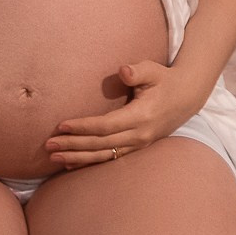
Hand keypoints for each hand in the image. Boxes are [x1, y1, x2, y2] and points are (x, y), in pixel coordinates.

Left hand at [44, 60, 199, 169]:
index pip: (106, 125)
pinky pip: (110, 158)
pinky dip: (90, 162)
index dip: (83, 127)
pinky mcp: (137, 148)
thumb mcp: (153, 70)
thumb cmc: (165, 80)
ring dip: (78, 157)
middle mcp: (139, 135)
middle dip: (73, 145)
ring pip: (104, 156)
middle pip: (100, 144)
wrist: (186, 98)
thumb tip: (123, 71)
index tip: (62, 126)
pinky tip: (72, 164)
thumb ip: (138, 71)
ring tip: (54, 158)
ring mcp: (139, 144)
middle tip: (49, 145)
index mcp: (141, 116)